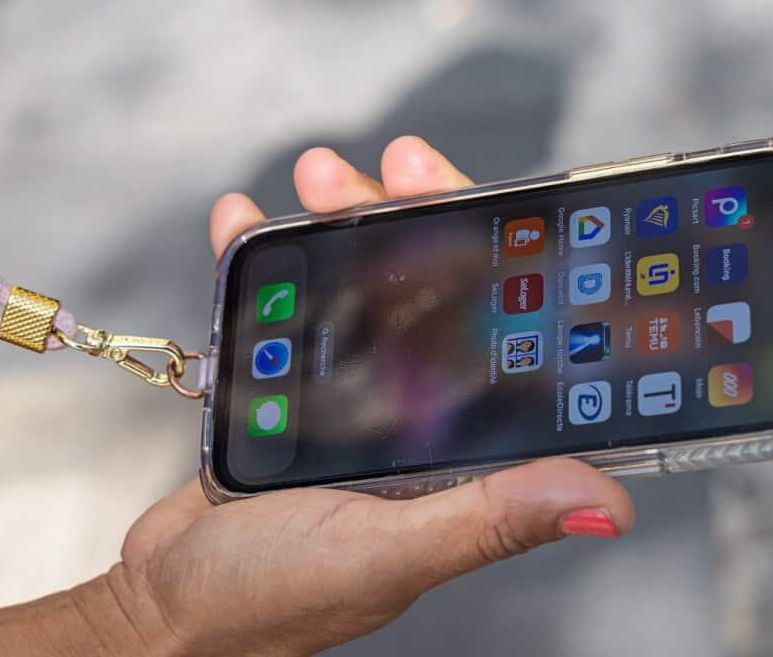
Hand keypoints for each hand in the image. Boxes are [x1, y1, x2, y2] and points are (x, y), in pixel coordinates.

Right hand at [111, 137, 635, 655]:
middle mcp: (408, 415)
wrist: (162, 608)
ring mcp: (341, 397)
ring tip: (320, 178)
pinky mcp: (276, 390)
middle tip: (399, 164)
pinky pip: (274, 309)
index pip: (501, 340)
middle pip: (430, 293)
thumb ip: (491, 518)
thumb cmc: (274, 598)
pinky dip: (258, 259)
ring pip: (358, 287)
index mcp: (453, 449)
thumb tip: (610, 502)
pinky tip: (246, 219)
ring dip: (343, 220)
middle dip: (418, 219)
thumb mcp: (389, 552)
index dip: (508, 269)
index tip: (499, 206)